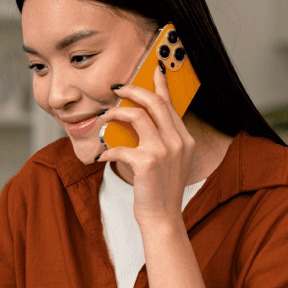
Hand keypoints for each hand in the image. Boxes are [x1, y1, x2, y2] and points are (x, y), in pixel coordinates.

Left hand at [97, 61, 194, 226]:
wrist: (162, 218)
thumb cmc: (160, 190)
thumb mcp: (169, 161)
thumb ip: (161, 139)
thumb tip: (137, 118)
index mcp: (185, 139)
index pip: (171, 104)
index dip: (160, 85)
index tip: (153, 70)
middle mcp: (179, 142)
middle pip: (155, 103)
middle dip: (134, 90)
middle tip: (117, 88)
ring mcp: (164, 152)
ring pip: (137, 117)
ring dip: (115, 114)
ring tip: (104, 118)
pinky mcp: (147, 163)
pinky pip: (120, 146)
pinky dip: (107, 149)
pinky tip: (101, 155)